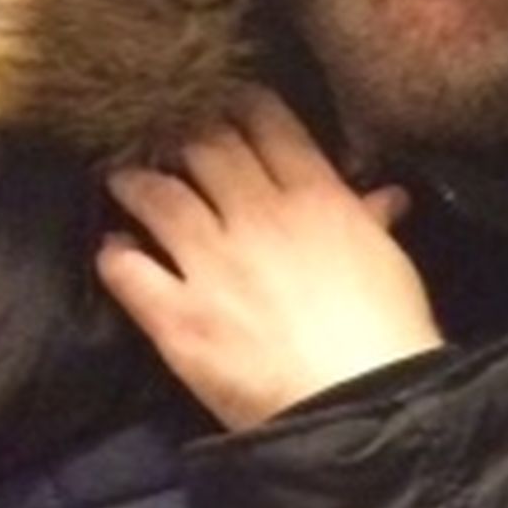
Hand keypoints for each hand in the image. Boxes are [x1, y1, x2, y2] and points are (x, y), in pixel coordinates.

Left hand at [97, 92, 436, 429]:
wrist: (364, 407)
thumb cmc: (391, 338)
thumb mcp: (392, 267)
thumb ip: (372, 222)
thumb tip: (385, 195)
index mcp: (316, 198)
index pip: (266, 122)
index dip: (238, 103)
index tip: (224, 100)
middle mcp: (257, 216)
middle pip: (203, 145)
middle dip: (182, 135)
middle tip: (167, 137)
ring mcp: (212, 264)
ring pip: (155, 194)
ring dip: (134, 181)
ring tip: (124, 180)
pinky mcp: (179, 316)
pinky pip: (127, 269)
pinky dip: (115, 254)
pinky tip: (114, 249)